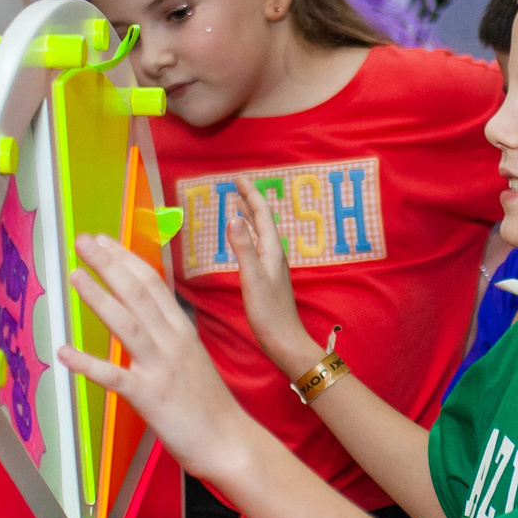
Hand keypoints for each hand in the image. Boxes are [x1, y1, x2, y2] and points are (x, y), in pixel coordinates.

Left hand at [60, 233, 256, 485]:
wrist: (228, 440)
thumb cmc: (208, 402)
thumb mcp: (192, 356)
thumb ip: (168, 335)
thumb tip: (145, 317)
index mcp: (182, 330)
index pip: (152, 283)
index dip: (126, 259)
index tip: (105, 240)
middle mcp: (171, 341)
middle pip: (138, 293)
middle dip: (109, 264)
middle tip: (84, 241)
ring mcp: (160, 367)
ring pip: (126, 324)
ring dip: (99, 297)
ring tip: (76, 276)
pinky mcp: (148, 396)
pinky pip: (113, 376)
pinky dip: (87, 363)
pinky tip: (64, 351)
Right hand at [233, 181, 322, 375]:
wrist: (283, 339)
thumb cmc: (268, 312)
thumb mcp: (251, 277)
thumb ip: (243, 247)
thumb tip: (234, 217)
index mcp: (272, 250)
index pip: (262, 214)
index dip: (250, 194)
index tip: (239, 178)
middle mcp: (274, 254)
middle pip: (263, 220)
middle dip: (250, 201)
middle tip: (237, 185)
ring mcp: (272, 265)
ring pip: (260, 233)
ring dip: (250, 217)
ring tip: (240, 205)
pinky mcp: (267, 277)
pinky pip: (257, 246)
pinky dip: (249, 235)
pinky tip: (245, 240)